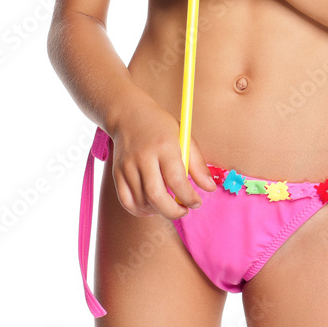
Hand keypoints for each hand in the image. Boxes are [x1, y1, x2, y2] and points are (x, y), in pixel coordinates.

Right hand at [109, 90, 216, 220]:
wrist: (129, 115)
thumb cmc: (161, 127)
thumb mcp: (184, 138)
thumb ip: (198, 164)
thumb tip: (210, 188)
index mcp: (164, 146)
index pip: (176, 180)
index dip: (189, 197)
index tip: (197, 202)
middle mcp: (143, 157)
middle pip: (156, 196)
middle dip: (173, 211)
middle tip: (184, 211)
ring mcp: (127, 166)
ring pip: (142, 201)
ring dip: (159, 211)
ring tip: (170, 205)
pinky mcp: (117, 173)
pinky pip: (127, 201)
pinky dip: (140, 210)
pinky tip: (152, 207)